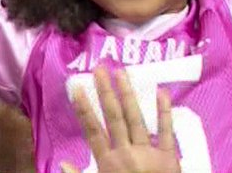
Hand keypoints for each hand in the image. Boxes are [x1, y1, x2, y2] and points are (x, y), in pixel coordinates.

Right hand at [61, 66, 180, 172]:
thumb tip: (61, 163)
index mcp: (108, 164)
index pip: (93, 130)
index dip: (84, 108)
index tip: (77, 86)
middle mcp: (126, 153)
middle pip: (114, 118)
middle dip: (106, 92)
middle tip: (100, 68)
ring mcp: (149, 153)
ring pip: (137, 119)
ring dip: (129, 94)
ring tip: (122, 73)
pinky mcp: (170, 158)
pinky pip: (168, 132)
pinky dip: (165, 112)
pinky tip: (161, 92)